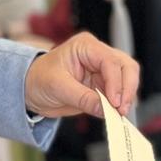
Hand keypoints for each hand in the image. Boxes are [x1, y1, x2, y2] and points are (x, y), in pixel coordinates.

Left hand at [24, 32, 139, 118]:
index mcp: (85, 46)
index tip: (115, 103)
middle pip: (126, 66)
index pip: (110, 61)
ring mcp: (103, 69)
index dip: (116, 83)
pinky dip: (122, 103)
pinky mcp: (104, 84)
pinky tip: (116, 114)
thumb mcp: (57, 88)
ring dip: (127, 97)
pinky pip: (120, 92)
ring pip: (128, 78)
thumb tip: (105, 109)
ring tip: (119, 114)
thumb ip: (83, 98)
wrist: (32, 89)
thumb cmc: (39, 79)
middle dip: (127, 88)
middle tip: (122, 109)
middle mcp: (98, 54)